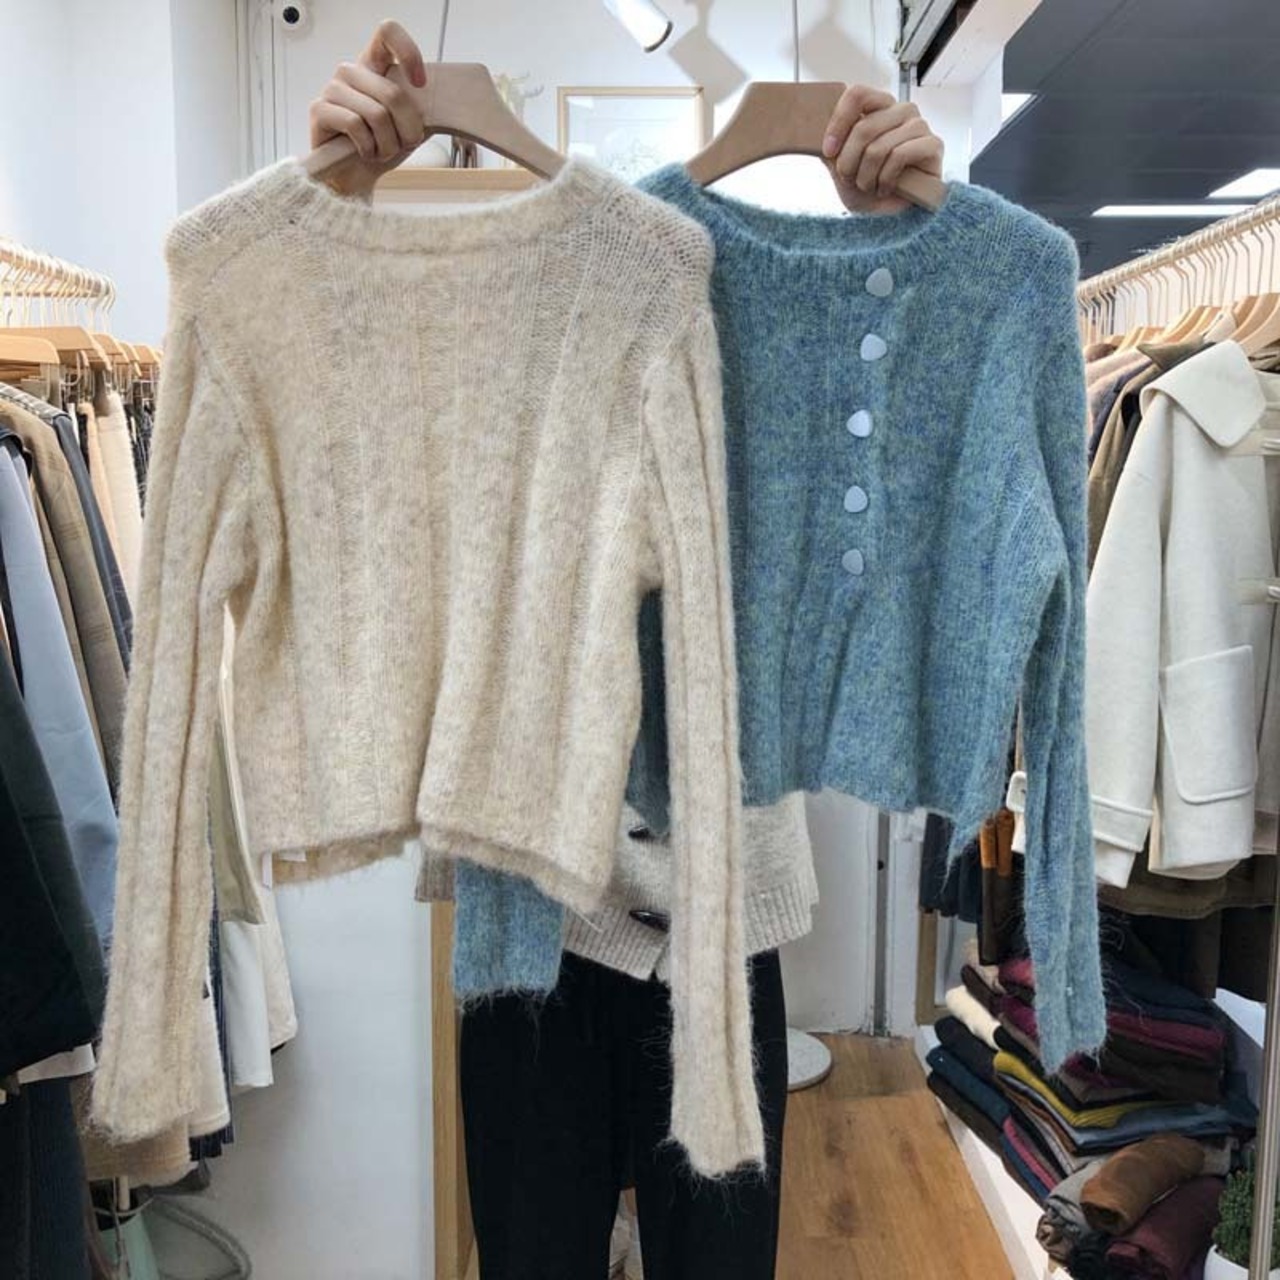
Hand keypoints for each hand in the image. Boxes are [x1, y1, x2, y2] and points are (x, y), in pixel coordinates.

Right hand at [308, 20, 428, 196]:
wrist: (358, 177)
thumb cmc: (384, 147)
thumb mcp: (412, 125)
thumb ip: (425, 107)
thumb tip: (446, 103)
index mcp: (374, 66)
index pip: (387, 33)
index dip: (408, 53)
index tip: (420, 84)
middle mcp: (352, 72)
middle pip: (392, 92)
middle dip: (407, 129)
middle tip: (404, 144)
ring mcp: (333, 88)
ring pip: (376, 114)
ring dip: (388, 144)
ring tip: (382, 151)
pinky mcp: (319, 110)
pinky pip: (355, 125)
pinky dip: (368, 148)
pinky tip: (365, 153)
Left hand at [821, 87, 943, 214]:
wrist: (887, 218)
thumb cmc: (866, 188)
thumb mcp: (839, 165)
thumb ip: (830, 144)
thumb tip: (811, 130)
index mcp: (878, 107)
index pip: (857, 94)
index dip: (838, 122)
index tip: (828, 151)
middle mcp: (900, 110)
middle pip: (864, 127)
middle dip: (849, 162)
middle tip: (850, 179)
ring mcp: (918, 125)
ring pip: (879, 146)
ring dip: (867, 176)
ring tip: (869, 187)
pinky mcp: (933, 145)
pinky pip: (900, 155)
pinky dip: (886, 179)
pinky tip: (885, 188)